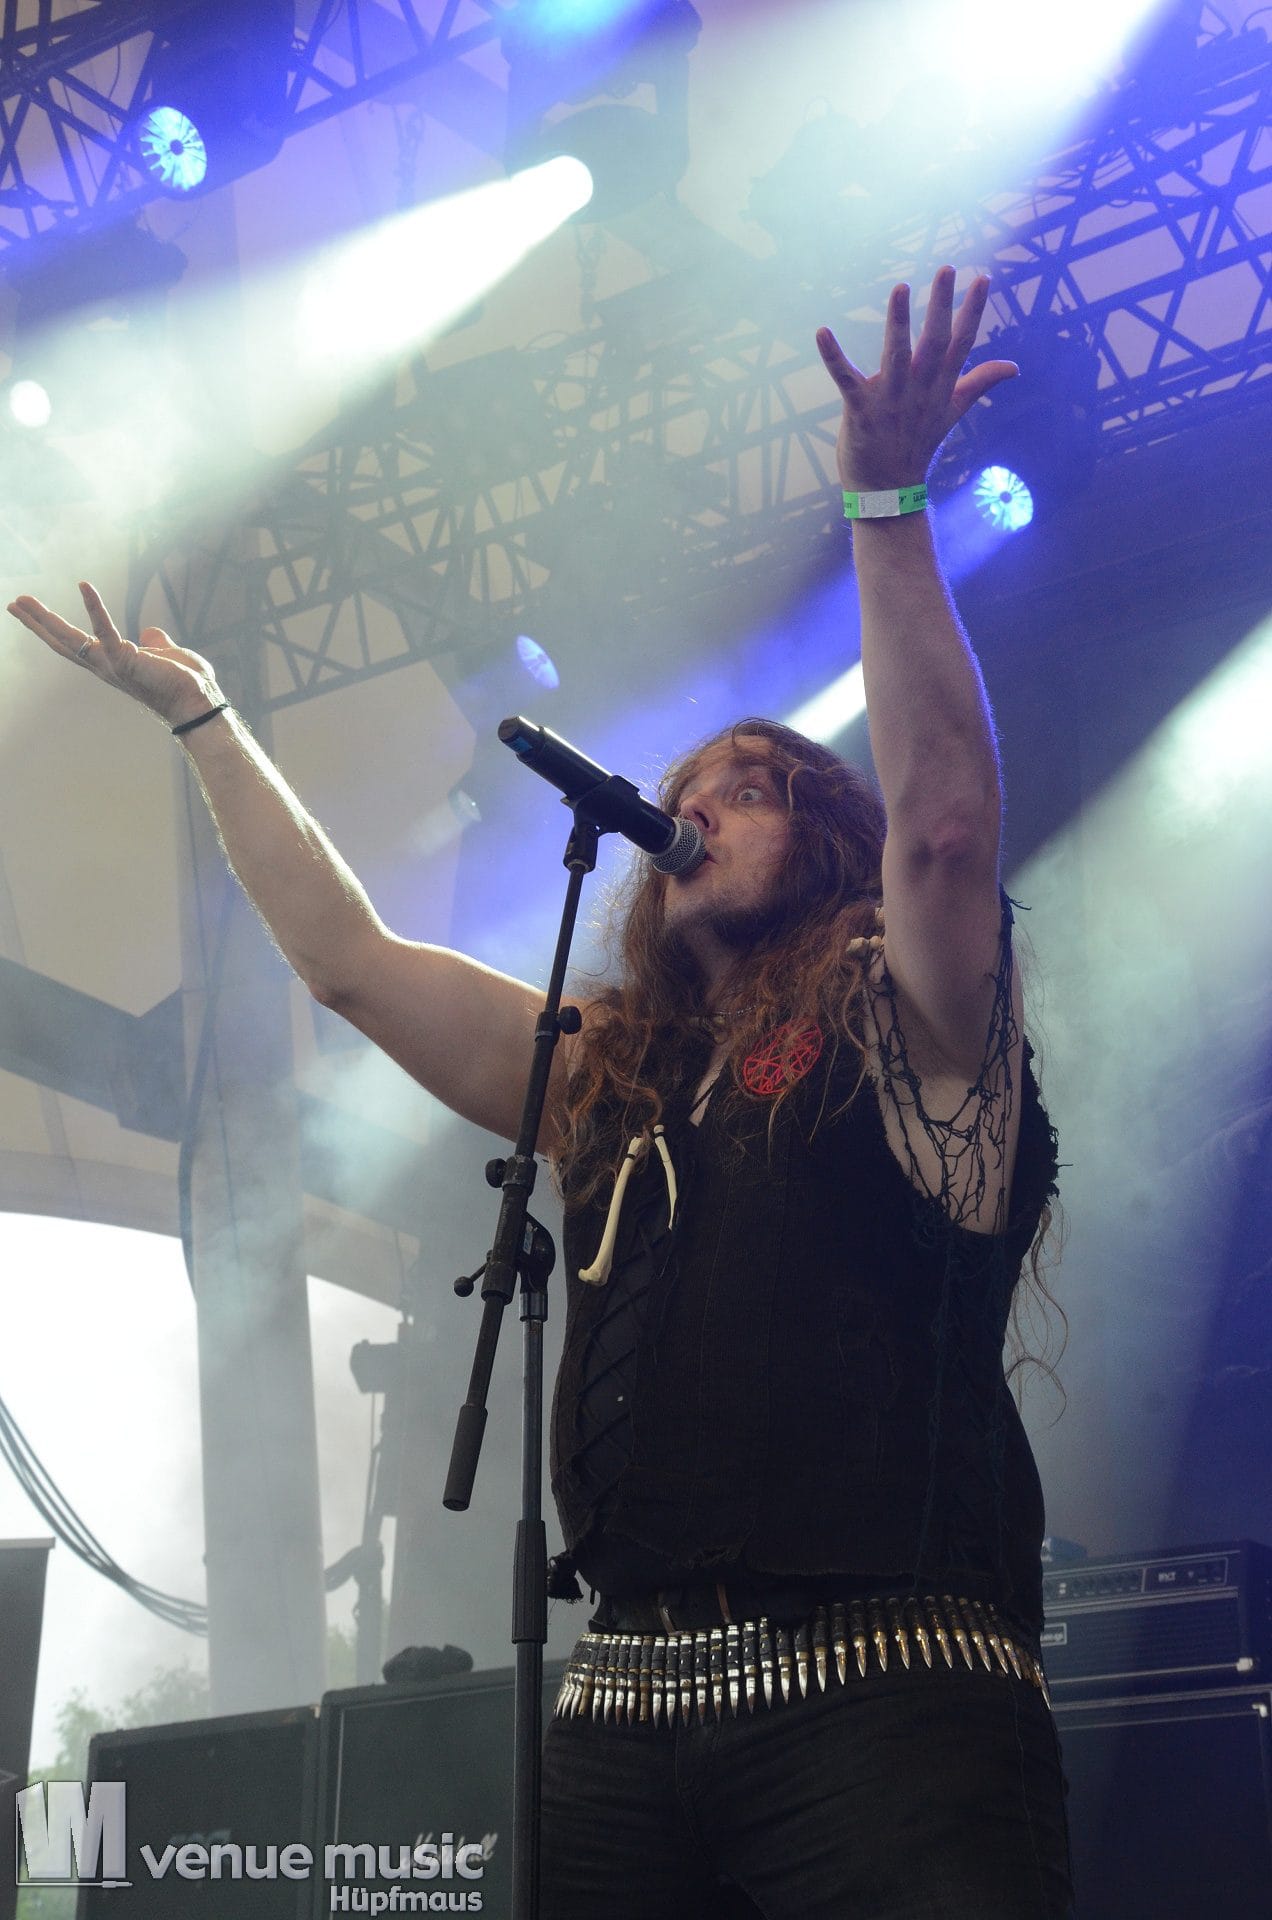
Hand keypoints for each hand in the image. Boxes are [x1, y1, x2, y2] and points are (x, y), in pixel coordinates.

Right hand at [7, 582, 222, 727]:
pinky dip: (95, 607)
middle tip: (14, 603)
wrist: (200, 702)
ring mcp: (112, 665)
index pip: (75, 644)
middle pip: (62, 642)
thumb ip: (154, 643)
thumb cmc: (185, 683)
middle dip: (37, 623)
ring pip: (70, 640)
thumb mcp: (167, 655)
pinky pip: (106, 630)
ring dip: (45, 619)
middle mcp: (105, 667)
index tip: (30, 612)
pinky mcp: (125, 660)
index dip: (52, 628)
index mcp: (112, 663)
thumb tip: (150, 633)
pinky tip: (83, 585)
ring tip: (23, 601)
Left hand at [816, 266, 1017, 493]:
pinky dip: (833, 357)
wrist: (888, 491)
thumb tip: (1014, 367)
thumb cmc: (917, 444)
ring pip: (896, 355)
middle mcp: (919, 389)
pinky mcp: (860, 412)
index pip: (962, 343)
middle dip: (940, 306)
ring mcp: (890, 400)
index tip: (983, 278)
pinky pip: (845, 380)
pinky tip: (822, 332)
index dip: (973, 311)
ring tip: (901, 288)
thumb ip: (980, 383)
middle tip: (946, 269)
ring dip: (898, 322)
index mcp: (940, 386)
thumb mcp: (953, 411)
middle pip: (934, 342)